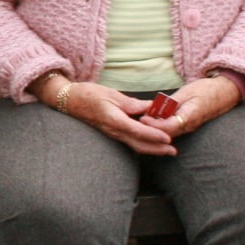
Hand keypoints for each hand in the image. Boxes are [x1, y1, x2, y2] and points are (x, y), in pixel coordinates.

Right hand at [60, 81, 177, 156]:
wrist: (70, 101)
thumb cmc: (89, 95)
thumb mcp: (111, 94)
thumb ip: (131, 103)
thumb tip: (150, 107)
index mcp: (114, 120)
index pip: (137, 130)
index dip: (153, 135)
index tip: (168, 138)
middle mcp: (114, 131)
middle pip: (138, 144)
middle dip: (157, 149)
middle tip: (173, 150)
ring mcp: (113, 134)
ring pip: (135, 145)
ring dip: (152, 149)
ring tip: (167, 150)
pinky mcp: (113, 133)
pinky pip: (130, 141)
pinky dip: (144, 143)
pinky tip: (153, 143)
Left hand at [147, 75, 243, 140]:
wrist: (225, 92)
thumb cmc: (207, 89)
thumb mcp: (187, 91)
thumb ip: (172, 102)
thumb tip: (155, 109)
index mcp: (190, 116)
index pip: (168, 127)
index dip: (154, 125)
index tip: (142, 118)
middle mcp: (190, 126)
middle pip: (166, 134)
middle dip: (150, 129)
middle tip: (137, 119)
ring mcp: (190, 128)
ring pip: (169, 133)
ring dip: (155, 128)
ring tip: (142, 118)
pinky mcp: (188, 126)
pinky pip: (173, 129)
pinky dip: (162, 125)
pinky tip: (153, 118)